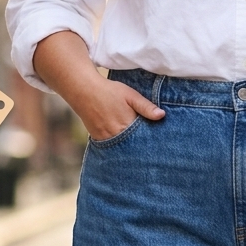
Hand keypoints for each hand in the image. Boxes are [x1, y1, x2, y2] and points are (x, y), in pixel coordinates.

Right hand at [32, 31, 164, 140]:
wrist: (84, 91)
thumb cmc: (110, 92)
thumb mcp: (131, 96)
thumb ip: (146, 107)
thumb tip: (162, 116)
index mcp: (127, 125)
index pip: (144, 140)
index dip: (151, 142)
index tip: (159, 145)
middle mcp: (117, 135)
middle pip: (133, 148)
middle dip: (142, 149)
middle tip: (152, 153)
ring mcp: (106, 139)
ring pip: (123, 149)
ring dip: (130, 150)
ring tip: (139, 153)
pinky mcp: (98, 139)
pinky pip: (112, 148)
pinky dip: (119, 148)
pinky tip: (125, 147)